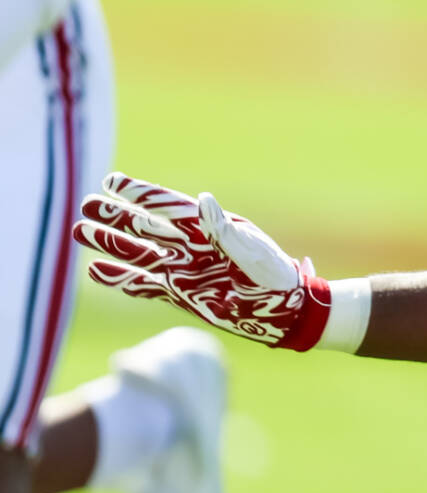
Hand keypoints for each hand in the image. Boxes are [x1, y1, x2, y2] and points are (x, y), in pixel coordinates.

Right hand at [75, 174, 336, 349]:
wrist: (282, 311)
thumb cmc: (273, 275)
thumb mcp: (251, 249)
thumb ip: (223, 229)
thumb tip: (202, 200)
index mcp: (209, 227)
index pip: (167, 206)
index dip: (139, 193)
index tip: (111, 181)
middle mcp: (190, 246)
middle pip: (144, 226)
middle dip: (115, 216)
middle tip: (85, 205)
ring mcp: (181, 269)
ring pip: (137, 253)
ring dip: (110, 243)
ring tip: (80, 232)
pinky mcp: (178, 294)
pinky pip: (141, 285)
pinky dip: (119, 279)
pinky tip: (96, 271)